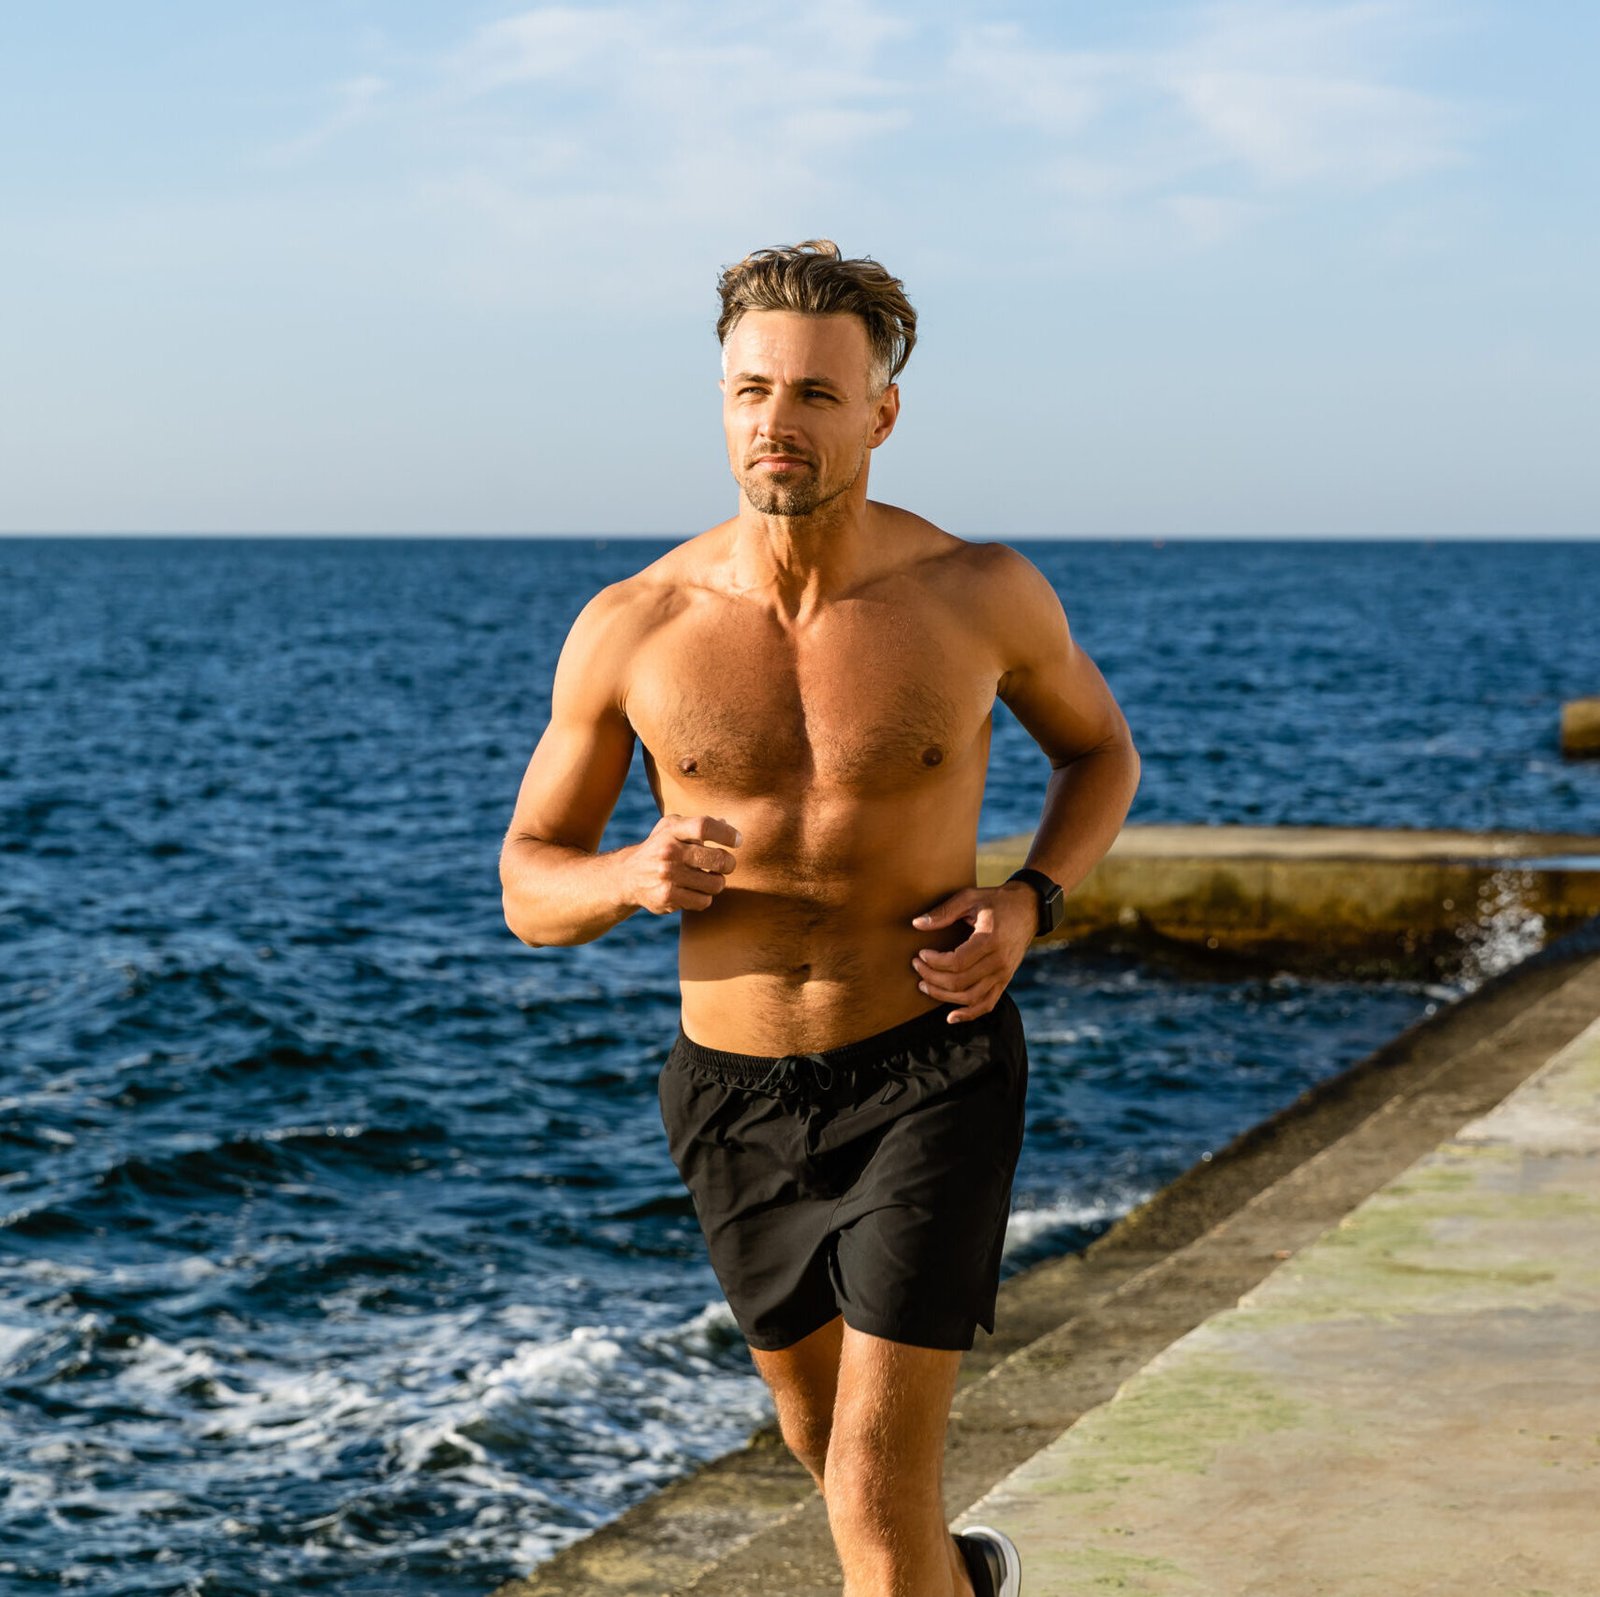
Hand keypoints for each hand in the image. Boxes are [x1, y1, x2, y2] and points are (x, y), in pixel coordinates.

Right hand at [627, 814, 741, 913]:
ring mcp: (667, 875)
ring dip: (717, 882)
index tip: (738, 840)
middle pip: (718, 859)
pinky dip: (704, 897)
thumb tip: (726, 823)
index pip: (704, 826)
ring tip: (708, 878)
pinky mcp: (667, 897)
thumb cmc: (660, 847)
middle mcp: (669, 851)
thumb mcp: (672, 828)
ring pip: (716, 883)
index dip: (727, 833)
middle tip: (726, 865)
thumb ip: (698, 824)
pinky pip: (704, 901)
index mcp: (672, 830)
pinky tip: (695, 891)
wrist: (628, 876)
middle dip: (729, 863)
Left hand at [909, 882, 1035, 1021]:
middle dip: (932, 978)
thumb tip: (917, 924)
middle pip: (959, 982)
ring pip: (970, 997)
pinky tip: (950, 1017)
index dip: (933, 962)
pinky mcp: (1005, 981)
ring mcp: (1003, 974)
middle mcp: (999, 962)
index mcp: (990, 940)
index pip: (956, 963)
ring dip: (943, 996)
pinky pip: (986, 1004)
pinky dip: (968, 1014)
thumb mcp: (970, 898)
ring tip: (924, 985)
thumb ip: (943, 912)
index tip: (920, 954)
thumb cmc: (997, 901)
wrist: (1029, 908)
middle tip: (916, 966)